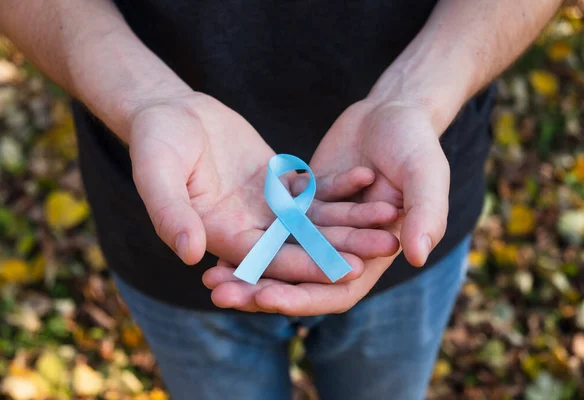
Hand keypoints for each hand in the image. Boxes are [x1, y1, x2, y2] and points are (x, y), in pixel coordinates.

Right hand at [127, 91, 399, 283]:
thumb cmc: (155, 141)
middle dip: (343, 246)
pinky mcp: (275, 184)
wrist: (168, 112)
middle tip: (386, 246)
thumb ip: (171, 212)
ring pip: (313, 218)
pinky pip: (311, 189)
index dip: (308, 265)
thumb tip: (189, 252)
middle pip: (301, 244)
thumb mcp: (156, 173)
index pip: (268, 259)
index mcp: (219, 235)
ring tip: (390, 215)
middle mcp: (246, 228)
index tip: (347, 269)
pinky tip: (369, 179)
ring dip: (350, 218)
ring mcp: (263, 207)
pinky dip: (338, 185)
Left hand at [204, 97, 448, 314]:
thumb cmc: (416, 143)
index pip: (335, 290)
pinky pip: (269, 228)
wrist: (392, 111)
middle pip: (298, 281)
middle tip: (220, 294)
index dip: (303, 297)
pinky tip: (212, 240)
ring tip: (209, 277)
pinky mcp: (301, 209)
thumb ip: (425, 213)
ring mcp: (318, 230)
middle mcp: (342, 250)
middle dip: (260, 291)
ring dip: (247, 270)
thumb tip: (416, 255)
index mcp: (373, 256)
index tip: (267, 299)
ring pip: (278, 258)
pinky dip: (248, 236)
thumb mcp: (426, 174)